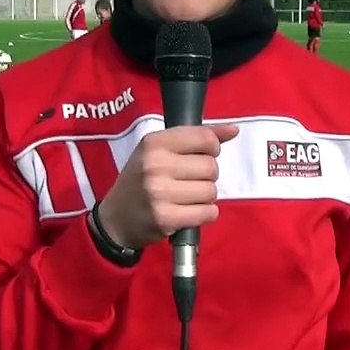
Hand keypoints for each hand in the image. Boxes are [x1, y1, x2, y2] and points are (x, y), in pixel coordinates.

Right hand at [96, 124, 239, 248]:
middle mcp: (155, 165)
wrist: (115, 218)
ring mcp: (159, 193)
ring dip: (205, 197)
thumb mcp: (159, 151)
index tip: (202, 155)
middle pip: (211, 167)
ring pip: (211, 191)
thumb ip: (196, 137)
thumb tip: (233, 130)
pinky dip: (204, 214)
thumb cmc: (141, 179)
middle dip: (207, 176)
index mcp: (154, 143)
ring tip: (186, 197)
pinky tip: (189, 212)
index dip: (212, 147)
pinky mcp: (165, 218)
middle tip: (188, 181)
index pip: (204, 138)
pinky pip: (207, 213)